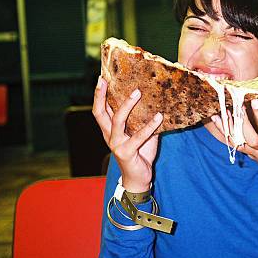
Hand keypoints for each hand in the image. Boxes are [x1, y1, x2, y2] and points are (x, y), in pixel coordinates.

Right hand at [92, 76, 162, 191]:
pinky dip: (150, 125)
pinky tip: (159, 116)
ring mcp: (116, 144)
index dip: (99, 94)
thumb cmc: (140, 154)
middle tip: (106, 80)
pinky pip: (139, 136)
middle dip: (101, 95)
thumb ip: (143, 119)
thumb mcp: (142, 134)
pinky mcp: (126, 152)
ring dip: (127, 105)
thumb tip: (156, 101)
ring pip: (118, 120)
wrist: (139, 179)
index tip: (102, 78)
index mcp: (110, 130)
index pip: (100, 109)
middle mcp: (109, 135)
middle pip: (100, 112)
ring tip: (138, 92)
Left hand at [211, 97, 257, 201]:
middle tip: (236, 106)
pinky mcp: (248, 155)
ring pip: (240, 143)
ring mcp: (256, 154)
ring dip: (228, 128)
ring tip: (220, 113)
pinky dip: (224, 132)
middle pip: (253, 139)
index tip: (255, 100)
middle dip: (243, 122)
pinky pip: (234, 145)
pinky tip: (217, 121)